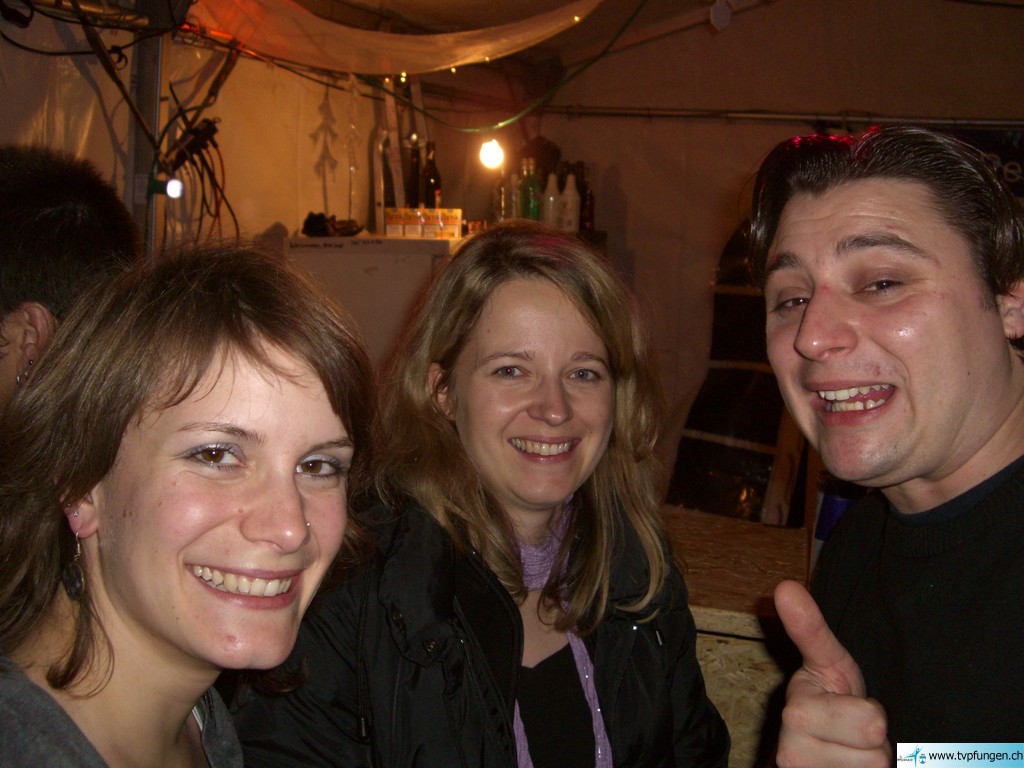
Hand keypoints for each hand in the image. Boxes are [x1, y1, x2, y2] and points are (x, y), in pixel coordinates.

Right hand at [773, 580, 890, 767]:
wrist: (814, 752)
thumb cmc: (827, 702)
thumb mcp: (826, 662)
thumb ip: (810, 628)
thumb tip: (786, 586)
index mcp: (797, 714)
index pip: (872, 722)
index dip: (870, 711)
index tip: (846, 704)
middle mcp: (792, 755)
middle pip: (877, 754)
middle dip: (872, 742)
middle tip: (852, 733)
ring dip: (868, 763)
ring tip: (850, 752)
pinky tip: (848, 767)